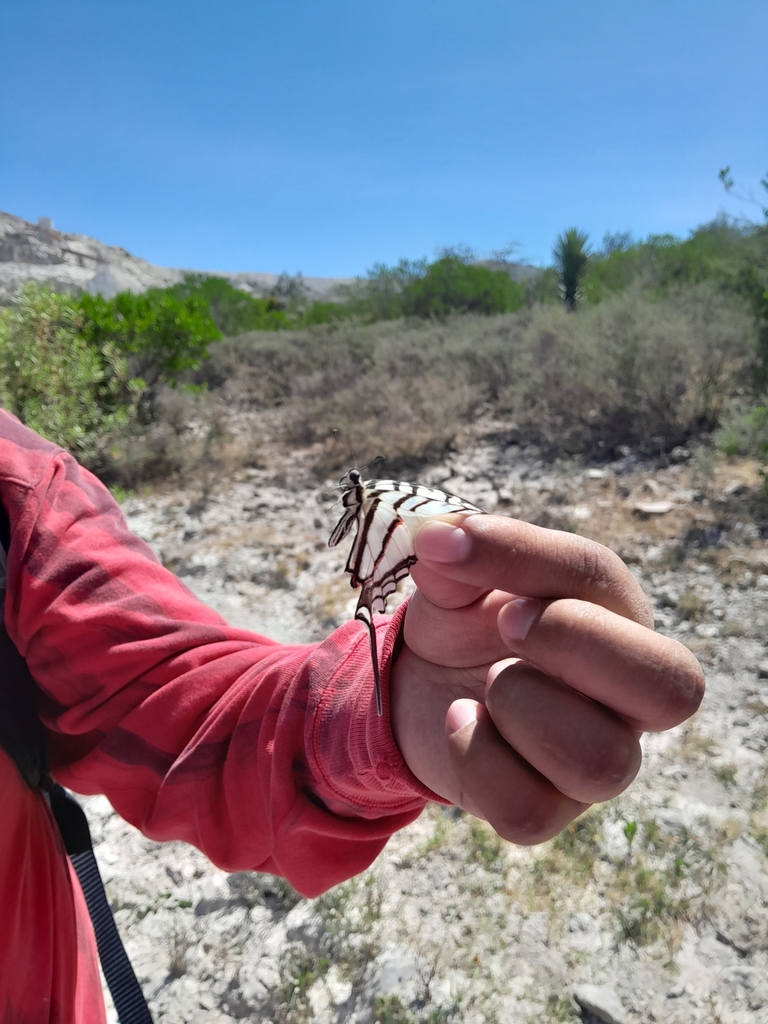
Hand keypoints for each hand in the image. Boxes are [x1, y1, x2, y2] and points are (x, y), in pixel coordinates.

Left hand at [390, 513, 703, 843]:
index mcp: (616, 619)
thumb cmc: (467, 624)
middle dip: (577, 642)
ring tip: (485, 684)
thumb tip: (440, 535)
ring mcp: (595, 761)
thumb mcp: (458, 578)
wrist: (423, 687)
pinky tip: (459, 720)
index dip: (530, 559)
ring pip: (603, 762)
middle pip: (673, 689)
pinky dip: (478, 759)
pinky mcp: (548, 810)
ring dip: (524, 707)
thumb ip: (460, 552)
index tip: (462, 546)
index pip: (603, 581)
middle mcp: (625, 698)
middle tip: (506, 623)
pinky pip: (530, 811)